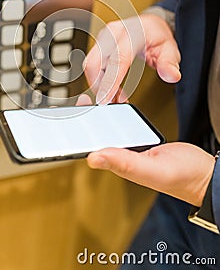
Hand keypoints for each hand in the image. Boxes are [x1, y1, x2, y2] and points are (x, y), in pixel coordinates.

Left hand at [75, 95, 213, 206]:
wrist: (206, 173)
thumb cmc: (184, 178)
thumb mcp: (153, 170)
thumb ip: (125, 164)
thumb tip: (93, 158)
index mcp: (121, 164)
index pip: (92, 148)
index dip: (79, 133)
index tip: (70, 116)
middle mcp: (124, 156)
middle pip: (99, 136)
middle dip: (87, 119)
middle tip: (82, 100)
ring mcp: (133, 147)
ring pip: (111, 129)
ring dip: (102, 114)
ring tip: (94, 97)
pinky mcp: (142, 140)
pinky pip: (126, 125)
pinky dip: (120, 113)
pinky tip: (117, 102)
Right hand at [84, 14, 180, 104]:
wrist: (148, 24)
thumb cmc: (157, 36)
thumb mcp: (170, 49)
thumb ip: (169, 63)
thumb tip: (171, 76)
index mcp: (132, 32)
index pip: (117, 59)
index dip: (109, 82)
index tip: (104, 100)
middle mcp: (114, 32)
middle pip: (95, 63)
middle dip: (99, 86)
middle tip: (112, 102)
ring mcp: (104, 37)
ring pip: (91, 66)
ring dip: (99, 85)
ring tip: (115, 97)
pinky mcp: (98, 43)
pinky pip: (92, 65)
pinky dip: (99, 80)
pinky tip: (112, 89)